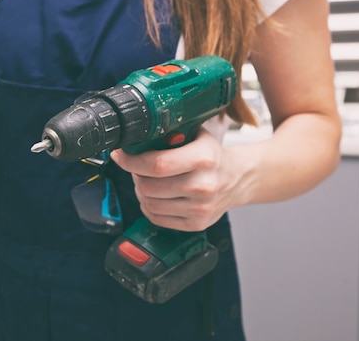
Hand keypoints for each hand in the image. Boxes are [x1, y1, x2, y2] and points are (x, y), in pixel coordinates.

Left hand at [110, 128, 246, 231]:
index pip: (156, 164)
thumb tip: (135, 137)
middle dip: (135, 175)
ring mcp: (201, 208)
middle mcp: (203, 185)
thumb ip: (170, 135)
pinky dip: (149, 206)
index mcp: (204, 158)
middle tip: (136, 167)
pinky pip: (157, 218)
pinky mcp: (197, 224)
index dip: (131, 161)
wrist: (238, 178)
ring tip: (146, 181)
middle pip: (149, 186)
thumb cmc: (212, 155)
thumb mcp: (197, 135)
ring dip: (141, 191)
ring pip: (149, 204)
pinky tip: (155, 196)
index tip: (120, 156)